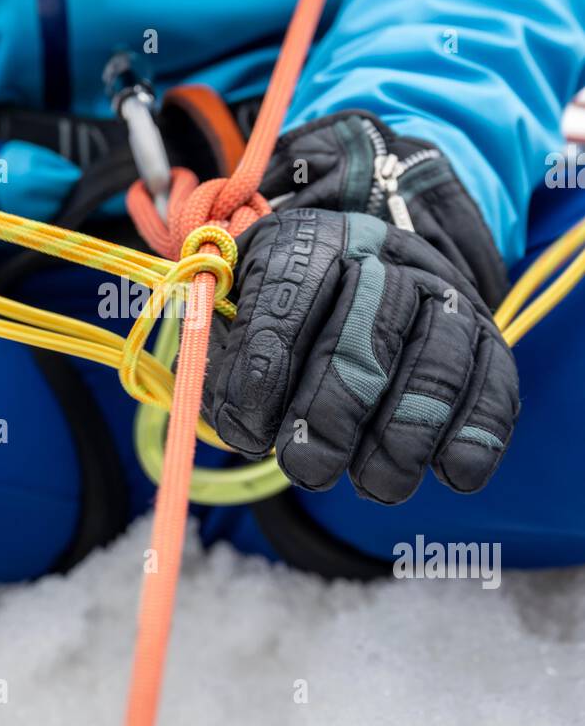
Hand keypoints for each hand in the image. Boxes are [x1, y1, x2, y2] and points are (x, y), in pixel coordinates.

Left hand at [203, 208, 518, 503]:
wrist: (364, 275)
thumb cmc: (285, 315)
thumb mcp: (238, 313)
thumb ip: (228, 356)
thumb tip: (238, 425)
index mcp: (312, 240)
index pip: (290, 293)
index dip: (265, 369)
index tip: (246, 432)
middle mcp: (385, 257)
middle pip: (370, 331)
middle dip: (335, 412)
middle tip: (306, 470)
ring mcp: (445, 294)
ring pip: (437, 359)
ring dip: (404, 435)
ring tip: (372, 485)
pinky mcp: (489, 337)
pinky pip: (496, 382)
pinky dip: (479, 432)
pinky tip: (453, 475)